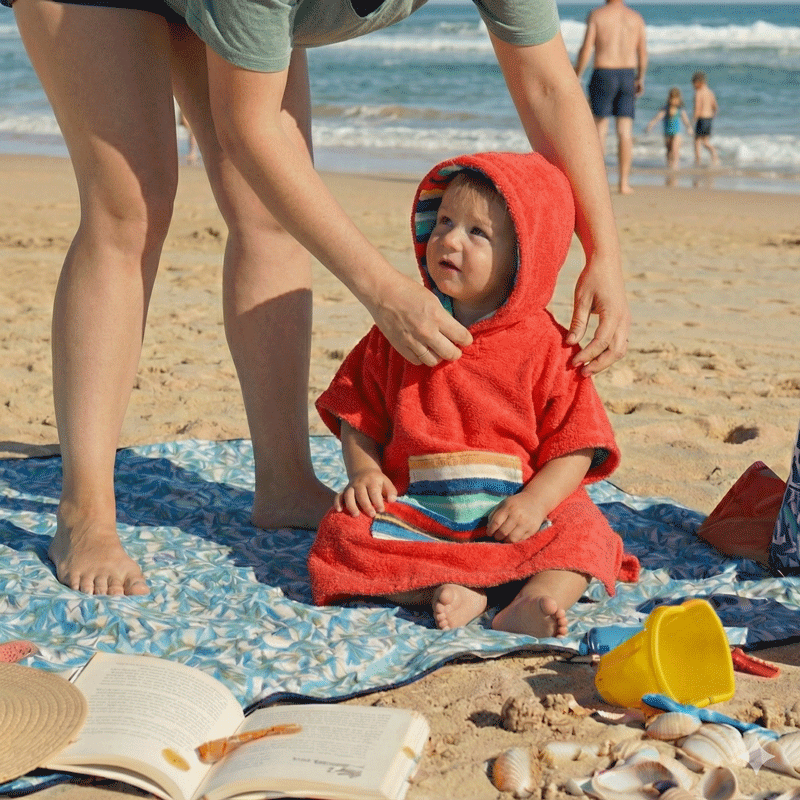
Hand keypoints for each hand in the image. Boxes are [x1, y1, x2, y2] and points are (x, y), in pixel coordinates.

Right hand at [335, 469, 397, 517]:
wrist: (364, 470)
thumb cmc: (378, 481)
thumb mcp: (386, 482)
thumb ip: (391, 491)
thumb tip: (392, 500)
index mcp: (371, 481)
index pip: (374, 491)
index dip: (377, 501)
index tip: (381, 510)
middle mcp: (360, 483)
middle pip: (361, 494)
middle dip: (366, 505)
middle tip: (372, 515)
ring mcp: (351, 486)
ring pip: (348, 495)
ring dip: (351, 505)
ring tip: (356, 515)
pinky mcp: (344, 490)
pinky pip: (338, 495)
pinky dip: (337, 502)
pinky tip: (339, 510)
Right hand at [365, 273, 471, 366]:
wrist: (381, 291)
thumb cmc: (407, 290)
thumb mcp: (432, 299)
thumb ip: (443, 316)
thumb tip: (453, 330)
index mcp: (437, 316)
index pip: (461, 336)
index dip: (466, 339)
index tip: (465, 338)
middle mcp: (426, 331)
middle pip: (450, 353)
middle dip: (455, 352)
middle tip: (454, 348)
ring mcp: (412, 341)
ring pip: (434, 361)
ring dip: (438, 356)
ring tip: (437, 350)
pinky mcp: (400, 346)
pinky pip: (417, 361)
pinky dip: (422, 357)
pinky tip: (423, 350)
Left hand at [487, 494, 546, 543]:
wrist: (535, 501)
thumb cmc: (515, 503)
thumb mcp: (503, 504)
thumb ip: (494, 515)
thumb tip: (489, 528)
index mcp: (508, 507)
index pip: (496, 523)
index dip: (490, 530)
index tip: (489, 533)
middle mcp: (518, 515)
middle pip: (503, 532)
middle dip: (497, 536)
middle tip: (496, 536)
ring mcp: (526, 523)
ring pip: (511, 539)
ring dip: (505, 540)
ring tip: (504, 538)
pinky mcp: (533, 529)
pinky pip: (520, 540)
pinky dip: (514, 540)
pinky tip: (513, 536)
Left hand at [565, 253, 629, 375]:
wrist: (607, 260)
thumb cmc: (592, 277)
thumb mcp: (581, 299)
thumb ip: (577, 323)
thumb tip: (570, 344)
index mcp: (613, 314)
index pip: (600, 342)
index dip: (587, 355)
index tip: (573, 363)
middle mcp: (624, 319)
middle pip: (615, 352)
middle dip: (599, 364)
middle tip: (581, 373)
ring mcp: (626, 320)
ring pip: (620, 349)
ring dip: (605, 361)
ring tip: (587, 368)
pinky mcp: (623, 320)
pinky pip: (620, 342)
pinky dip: (609, 352)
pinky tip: (595, 356)